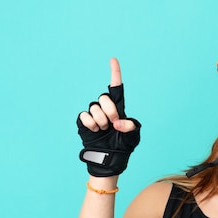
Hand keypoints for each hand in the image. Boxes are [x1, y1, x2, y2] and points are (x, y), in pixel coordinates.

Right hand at [77, 58, 141, 176]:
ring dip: (101, 121)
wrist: (110, 158)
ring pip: (94, 109)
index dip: (115, 73)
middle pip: (104, 98)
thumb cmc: (124, 146)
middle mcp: (105, 108)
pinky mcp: (84, 121)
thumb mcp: (133, 135)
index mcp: (118, 107)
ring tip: (104, 130)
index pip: (116, 87)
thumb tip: (116, 122)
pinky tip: (95, 131)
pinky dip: (91, 124)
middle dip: (110, 111)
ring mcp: (94, 114)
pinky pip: (84, 116)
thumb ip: (130, 125)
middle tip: (113, 123)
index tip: (113, 59)